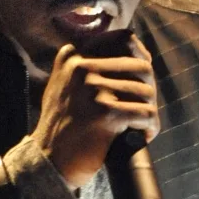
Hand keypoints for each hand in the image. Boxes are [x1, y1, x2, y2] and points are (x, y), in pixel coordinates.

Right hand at [30, 29, 158, 190]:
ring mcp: (93, 89)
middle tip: (145, 107)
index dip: (141, 55)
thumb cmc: (61, 125)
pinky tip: (143, 136)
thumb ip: (82, 64)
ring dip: (150, 112)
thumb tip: (128, 47)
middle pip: (141, 66)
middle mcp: (82, 68)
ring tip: (144, 126)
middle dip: (149, 89)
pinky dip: (150, 127)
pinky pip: (145, 113)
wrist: (48, 160)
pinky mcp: (105, 112)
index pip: (123, 39)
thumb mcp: (62, 84)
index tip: (145, 73)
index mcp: (73, 58)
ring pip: (146, 91)